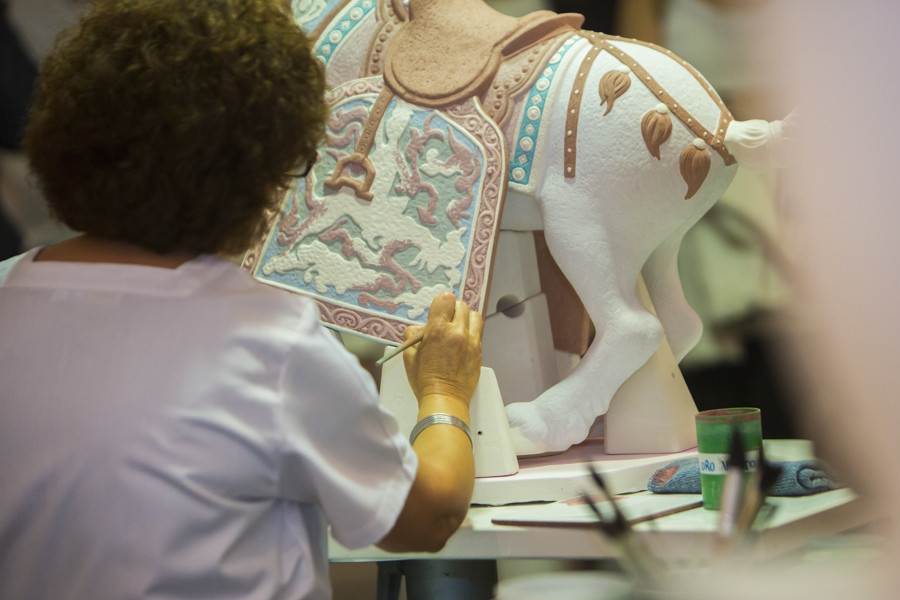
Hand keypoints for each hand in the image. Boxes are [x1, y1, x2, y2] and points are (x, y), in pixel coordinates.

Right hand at [402, 292, 482, 406]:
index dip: (440, 303)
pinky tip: (461, 344)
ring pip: (474, 316)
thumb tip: (422, 328)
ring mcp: (471, 342)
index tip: (438, 312)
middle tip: (445, 323)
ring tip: (457, 330)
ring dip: (465, 319)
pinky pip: (478, 332)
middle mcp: (457, 332)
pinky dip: (470, 333)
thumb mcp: (408, 355)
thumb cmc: (425, 380)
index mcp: (438, 330)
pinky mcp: (479, 351)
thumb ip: (413, 334)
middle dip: (452, 311)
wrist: (445, 400)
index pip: (445, 299)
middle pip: (461, 305)